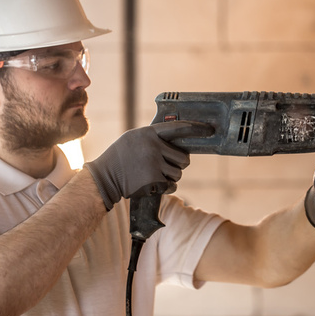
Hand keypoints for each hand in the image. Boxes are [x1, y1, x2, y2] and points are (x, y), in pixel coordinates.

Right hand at [84, 121, 213, 209]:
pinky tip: (153, 183)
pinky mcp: (154, 181)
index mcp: (149, 133)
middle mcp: (153, 147)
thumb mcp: (134, 138)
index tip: (209, 130)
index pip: (178, 128)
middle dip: (180, 163)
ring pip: (178, 173)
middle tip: (168, 164)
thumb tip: (177, 143)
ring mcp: (154, 165)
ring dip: (172, 176)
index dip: (196, 128)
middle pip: (184, 158)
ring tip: (155, 174)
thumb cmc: (120, 157)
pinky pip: (172, 185)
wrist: (105, 177)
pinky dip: (166, 187)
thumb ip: (154, 138)